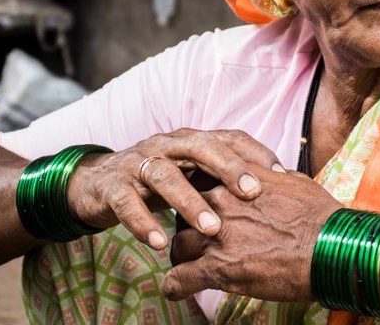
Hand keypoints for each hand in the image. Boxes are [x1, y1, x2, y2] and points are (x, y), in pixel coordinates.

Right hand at [67, 128, 284, 250]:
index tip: (283, 174)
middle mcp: (166, 145)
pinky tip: (159, 243)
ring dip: (189, 202)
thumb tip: (275, 191)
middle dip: (228, 168)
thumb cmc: (158, 181)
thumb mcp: (192, 176)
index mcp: (191, 141)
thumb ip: (222, 180)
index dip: (255, 152)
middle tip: (252, 193)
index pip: (228, 137)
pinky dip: (142, 222)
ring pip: (165, 175)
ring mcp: (138, 163)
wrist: (96, 183)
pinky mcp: (113, 186)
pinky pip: (127, 202)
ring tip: (212, 229)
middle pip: (200, 147)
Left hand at [162, 165, 341, 301]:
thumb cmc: (321, 215)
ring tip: (188, 265)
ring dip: (183, 255)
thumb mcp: (294, 182)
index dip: (198, 195)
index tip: (201, 206)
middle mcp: (222, 202)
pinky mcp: (219, 268)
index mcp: (238, 179)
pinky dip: (175, 285)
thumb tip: (273, 175)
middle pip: (184, 211)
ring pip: (179, 244)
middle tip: (199, 237)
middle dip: (189, 225)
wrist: (332, 246)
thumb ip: (272, 177)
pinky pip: (180, 278)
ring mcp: (217, 235)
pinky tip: (176, 289)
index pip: (198, 179)